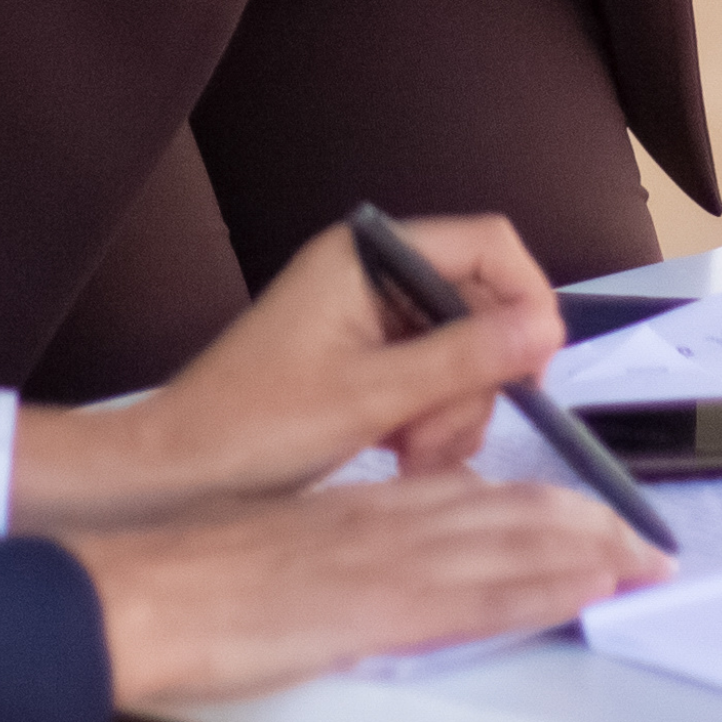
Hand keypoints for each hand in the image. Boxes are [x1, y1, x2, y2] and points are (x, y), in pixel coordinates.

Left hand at [5, 216, 562, 527]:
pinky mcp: (364, 362)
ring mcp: (368, 320)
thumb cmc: (254, 428)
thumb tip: (547, 327)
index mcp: (367, 256)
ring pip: (462, 355)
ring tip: (408, 457)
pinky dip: (429, 422)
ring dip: (451, 413)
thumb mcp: (371, 397)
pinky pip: (432, 381)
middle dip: (474, 381)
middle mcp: (372, 276)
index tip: (535, 369)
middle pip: (479, 308)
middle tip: (436, 439)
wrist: (174, 476)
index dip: (526, 299)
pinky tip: (400, 458)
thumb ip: (464, 358)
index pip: (487, 245)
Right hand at [62, 469, 664, 705]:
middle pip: (510, 509)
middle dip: (587, 525)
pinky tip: (589, 587)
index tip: (587, 518)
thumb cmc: (191, 578)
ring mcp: (388, 561)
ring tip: (646, 559)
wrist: (142, 589)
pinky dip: (546, 585)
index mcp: (361, 508)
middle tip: (647, 540)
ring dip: (590, 550)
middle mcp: (386, 522)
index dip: (540, 506)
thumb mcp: (278, 549)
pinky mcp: (381, 606)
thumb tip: (364, 568)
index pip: (475, 494)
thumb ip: (335, 550)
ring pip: (513, 541)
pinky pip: (484, 591)